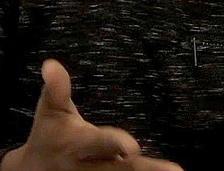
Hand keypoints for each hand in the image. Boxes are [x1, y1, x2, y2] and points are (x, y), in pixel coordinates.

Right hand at [0, 59, 182, 170]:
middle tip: (174, 170)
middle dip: (146, 170)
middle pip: (122, 169)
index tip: (133, 146)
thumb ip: (56, 88)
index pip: (99, 142)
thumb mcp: (51, 110)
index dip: (115, 143)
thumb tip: (50, 64)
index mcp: (78, 144)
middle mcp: (89, 166)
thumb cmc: (49, 134)